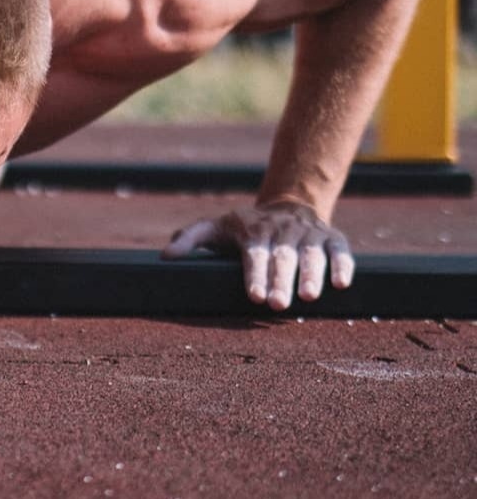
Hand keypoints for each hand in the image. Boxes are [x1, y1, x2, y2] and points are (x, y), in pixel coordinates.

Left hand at [161, 202, 354, 310]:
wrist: (287, 204)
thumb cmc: (245, 227)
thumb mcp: (214, 228)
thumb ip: (189, 239)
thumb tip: (165, 256)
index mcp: (253, 231)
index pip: (254, 254)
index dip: (255, 275)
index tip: (255, 295)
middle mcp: (282, 231)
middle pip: (282, 257)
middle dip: (281, 280)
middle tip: (279, 304)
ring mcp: (309, 234)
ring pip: (312, 254)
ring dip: (312, 275)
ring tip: (309, 297)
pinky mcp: (333, 237)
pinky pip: (340, 250)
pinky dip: (343, 265)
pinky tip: (342, 284)